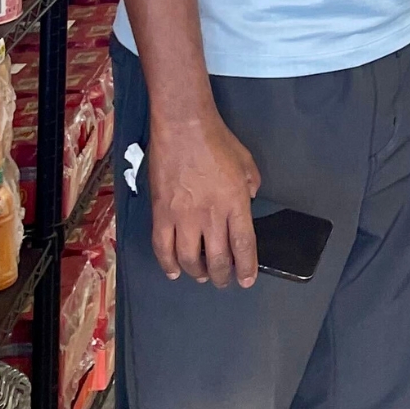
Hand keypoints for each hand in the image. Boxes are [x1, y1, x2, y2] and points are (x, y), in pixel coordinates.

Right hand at [148, 111, 261, 287]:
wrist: (183, 127)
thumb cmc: (218, 141)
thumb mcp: (247, 162)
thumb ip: (249, 186)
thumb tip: (246, 201)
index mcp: (235, 203)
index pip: (243, 244)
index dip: (246, 266)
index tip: (247, 280)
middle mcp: (210, 215)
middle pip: (216, 258)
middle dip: (222, 276)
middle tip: (224, 281)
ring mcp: (182, 217)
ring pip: (188, 259)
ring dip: (196, 273)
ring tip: (201, 276)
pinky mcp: (160, 213)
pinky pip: (161, 247)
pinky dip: (167, 263)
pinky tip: (174, 271)